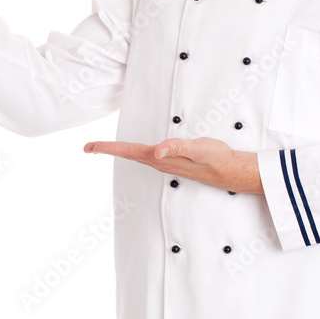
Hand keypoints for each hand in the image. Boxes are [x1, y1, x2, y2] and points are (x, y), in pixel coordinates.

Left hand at [83, 136, 262, 193]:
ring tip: (104, 148)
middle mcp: (160, 162)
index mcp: (161, 158)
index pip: (128, 151)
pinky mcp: (173, 161)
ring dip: (120, 151)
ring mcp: (166, 162)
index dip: (108, 148)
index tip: (89, 147)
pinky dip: (135, 152)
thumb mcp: (199, 149)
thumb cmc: (216, 158)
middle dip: (108, 150)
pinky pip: (147, 156)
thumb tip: (157, 151)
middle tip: (88, 147)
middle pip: (128, 154)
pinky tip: (135, 150)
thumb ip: (178, 148)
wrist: (231, 171)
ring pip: (136, 155)